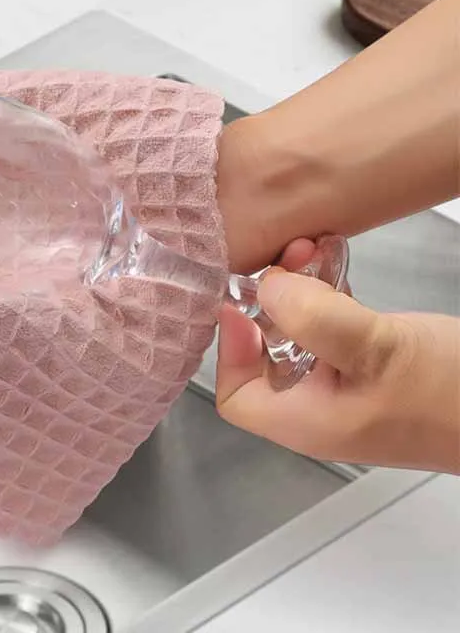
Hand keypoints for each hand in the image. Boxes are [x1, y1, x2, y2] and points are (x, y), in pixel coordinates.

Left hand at [216, 239, 459, 473]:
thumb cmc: (447, 393)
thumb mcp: (374, 350)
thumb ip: (314, 318)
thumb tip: (266, 287)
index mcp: (305, 419)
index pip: (236, 396)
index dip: (230, 350)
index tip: (241, 301)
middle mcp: (317, 404)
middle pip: (265, 353)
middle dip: (269, 301)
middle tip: (286, 257)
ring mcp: (345, 382)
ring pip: (299, 331)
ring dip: (299, 289)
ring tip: (310, 248)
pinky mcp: (370, 362)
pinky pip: (332, 324)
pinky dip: (328, 292)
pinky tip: (333, 260)